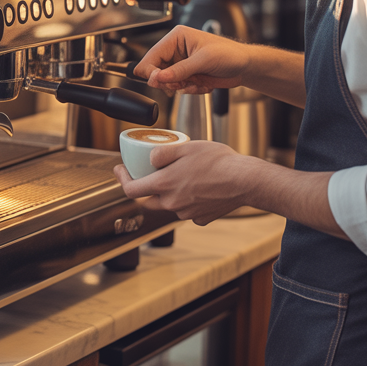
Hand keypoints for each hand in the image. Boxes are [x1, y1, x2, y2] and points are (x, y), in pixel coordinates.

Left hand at [112, 140, 264, 224]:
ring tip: (183, 176)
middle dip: (144, 188)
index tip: (120, 170)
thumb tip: (149, 159)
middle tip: (150, 173)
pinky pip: (187, 211)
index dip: (122, 179)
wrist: (246, 181)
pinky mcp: (201, 219)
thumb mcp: (186, 147)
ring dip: (169, 194)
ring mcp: (186, 214)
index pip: (131, 190)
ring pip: (168, 205)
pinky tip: (199, 188)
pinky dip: (188, 201)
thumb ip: (162, 153)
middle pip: (148, 200)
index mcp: (164, 185)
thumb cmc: (218, 161)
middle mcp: (172, 203)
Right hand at [134, 25, 249, 94]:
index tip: (161, 82)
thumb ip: (179, 70)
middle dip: (170, 81)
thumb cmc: (230, 54)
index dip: (152, 72)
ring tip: (197, 82)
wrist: (245, 67)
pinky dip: (189, 90)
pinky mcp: (186, 76)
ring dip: (182, 87)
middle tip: (183, 83)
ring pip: (166, 83)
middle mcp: (175, 50)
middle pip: (155, 72)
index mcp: (176, 38)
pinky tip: (202, 83)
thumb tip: (157, 78)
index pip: (151, 56)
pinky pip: (177, 89)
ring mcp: (180, 64)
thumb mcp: (204, 60)